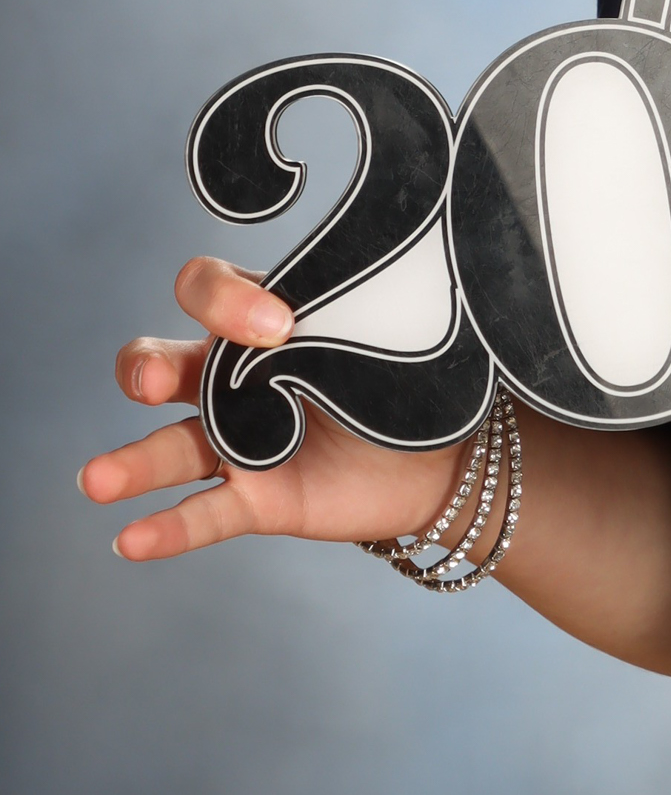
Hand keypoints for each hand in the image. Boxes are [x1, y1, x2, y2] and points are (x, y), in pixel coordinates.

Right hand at [81, 257, 469, 558]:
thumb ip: (368, 299)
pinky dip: (167, 528)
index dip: (225, 299)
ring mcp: (239, 442)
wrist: (448, 455)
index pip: (205, 289)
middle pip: (161, 362)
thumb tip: (418, 254)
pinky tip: (130, 539)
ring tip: (97, 479)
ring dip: (130, 463)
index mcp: (261, 321)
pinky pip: (203, 513)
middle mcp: (234, 379)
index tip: (280, 324)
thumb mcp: (389, 326)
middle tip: (157, 381)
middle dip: (148, 367)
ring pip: (170, 448)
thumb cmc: (411, 373)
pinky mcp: (256, 500)